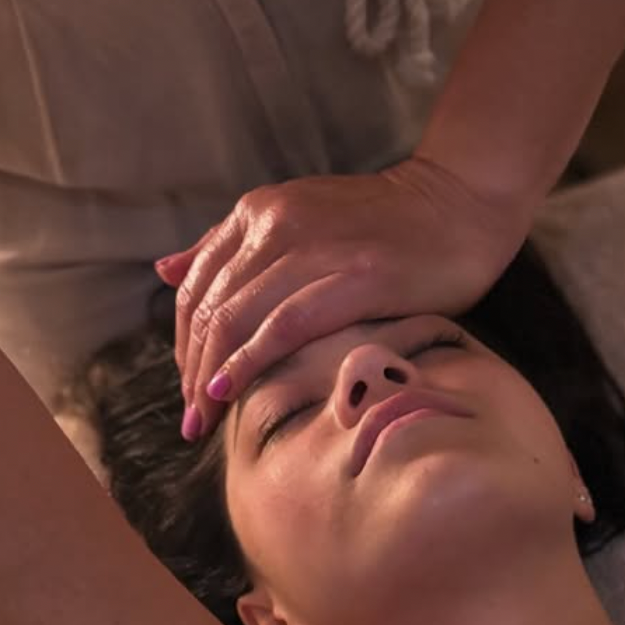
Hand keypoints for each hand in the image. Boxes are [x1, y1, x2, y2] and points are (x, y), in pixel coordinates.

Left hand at [157, 152, 532, 440]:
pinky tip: (229, 390)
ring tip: (204, 420)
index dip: (182, 343)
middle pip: (210, 308)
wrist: (459, 204)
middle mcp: (277, 224)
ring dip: (211, 376)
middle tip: (192, 420)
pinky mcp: (353, 277)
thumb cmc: (384, 225)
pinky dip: (249, 361)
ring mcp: (314, 248)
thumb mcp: (296, 221)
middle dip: (190, 370)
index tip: (187, 389)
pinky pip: (283, 326)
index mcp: (259, 212)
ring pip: (237, 319)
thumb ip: (231, 245)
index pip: (197, 285)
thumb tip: (165, 269)